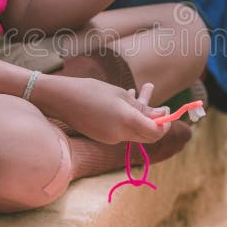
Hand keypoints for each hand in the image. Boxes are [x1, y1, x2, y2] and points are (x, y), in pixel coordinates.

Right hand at [35, 77, 170, 144]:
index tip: (166, 110)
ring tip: (146, 88)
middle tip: (160, 103)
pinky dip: (128, 116)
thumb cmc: (91, 91)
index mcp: (127, 121)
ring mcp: (110, 138)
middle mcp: (120, 135)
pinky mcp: (103, 137)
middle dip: (156, 120)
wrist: (60, 99)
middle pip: (148, 134)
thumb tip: (161, 115)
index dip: (165, 124)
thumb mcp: (120, 95)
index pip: (156, 132)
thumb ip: (142, 107)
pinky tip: (127, 97)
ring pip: (135, 129)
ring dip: (142, 113)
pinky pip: (122, 128)